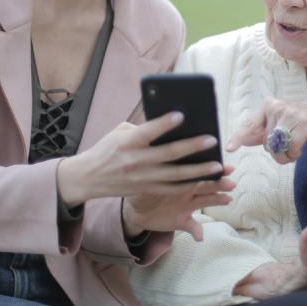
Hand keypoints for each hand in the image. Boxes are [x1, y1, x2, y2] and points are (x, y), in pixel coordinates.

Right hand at [57, 112, 232, 206]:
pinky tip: (205, 180)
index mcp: (127, 143)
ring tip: (218, 165)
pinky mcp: (146, 190)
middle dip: (192, 147)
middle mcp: (135, 161)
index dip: (164, 124)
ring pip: (175, 176)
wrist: (88, 178)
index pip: (147, 132)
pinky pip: (172, 189)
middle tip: (212, 140)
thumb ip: (143, 129)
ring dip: (199, 171)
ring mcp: (142, 178)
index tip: (181, 115)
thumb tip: (170, 125)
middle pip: (168, 154)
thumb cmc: (107, 149)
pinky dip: (189, 185)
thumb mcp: (119, 133)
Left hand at [122, 164, 235, 240]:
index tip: (225, 167)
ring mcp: (186, 206)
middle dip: (220, 184)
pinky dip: (197, 232)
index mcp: (180, 179)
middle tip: (232, 183)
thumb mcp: (144, 180)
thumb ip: (151, 175)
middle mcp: (187, 191)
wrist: (136, 209)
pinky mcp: (181, 221)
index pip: (198, 171)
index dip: (212, 169)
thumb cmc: (142, 189)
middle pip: (206, 185)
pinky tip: (200, 237)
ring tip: (228, 199)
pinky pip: (193, 227)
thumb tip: (151, 164)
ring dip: (217, 200)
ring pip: (205, 201)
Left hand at [227, 98, 306, 164]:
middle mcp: (277, 107)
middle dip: (277, 151)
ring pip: (277, 147)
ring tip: (296, 147)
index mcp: (269, 106)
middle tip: (290, 146)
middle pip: (266, 143)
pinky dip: (296, 154)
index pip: (250, 123)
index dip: (239, 137)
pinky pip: (291, 149)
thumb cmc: (305, 125)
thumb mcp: (281, 127)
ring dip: (287, 155)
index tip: (229, 148)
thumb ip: (263, 132)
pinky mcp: (302, 123)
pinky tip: (302, 147)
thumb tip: (242, 140)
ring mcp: (289, 113)